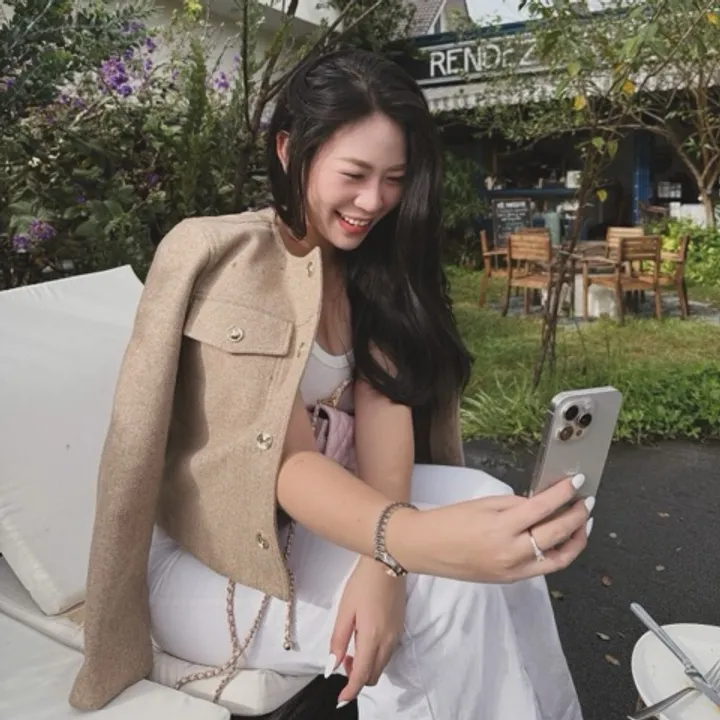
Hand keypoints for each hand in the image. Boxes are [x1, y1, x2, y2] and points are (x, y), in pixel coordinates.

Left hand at [328, 556, 405, 707]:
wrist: (387, 563)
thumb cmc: (362, 584)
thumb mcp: (345, 611)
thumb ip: (338, 640)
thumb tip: (331, 667)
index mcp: (372, 638)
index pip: (361, 675)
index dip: (350, 691)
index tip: (340, 698)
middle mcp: (388, 642)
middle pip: (373, 675)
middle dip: (356, 676)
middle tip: (342, 658)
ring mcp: (397, 635)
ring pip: (381, 665)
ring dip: (365, 665)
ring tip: (350, 646)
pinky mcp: (400, 628)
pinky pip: (387, 653)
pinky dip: (374, 655)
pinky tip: (364, 638)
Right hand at [388, 474, 592, 583]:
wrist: (425, 548)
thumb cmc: (449, 521)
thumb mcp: (483, 504)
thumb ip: (515, 504)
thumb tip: (541, 503)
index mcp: (501, 527)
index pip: (543, 507)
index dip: (565, 493)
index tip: (577, 481)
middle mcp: (510, 551)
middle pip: (557, 534)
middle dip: (577, 515)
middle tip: (586, 501)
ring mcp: (512, 570)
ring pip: (559, 558)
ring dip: (576, 540)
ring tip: (583, 523)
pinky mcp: (511, 579)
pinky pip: (543, 568)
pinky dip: (558, 553)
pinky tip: (562, 540)